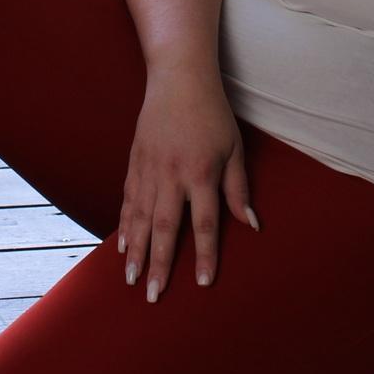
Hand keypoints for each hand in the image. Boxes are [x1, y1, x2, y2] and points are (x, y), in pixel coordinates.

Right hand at [117, 68, 259, 302]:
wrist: (178, 77)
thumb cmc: (213, 114)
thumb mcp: (235, 148)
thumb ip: (239, 188)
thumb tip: (251, 225)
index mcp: (201, 172)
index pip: (204, 223)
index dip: (204, 254)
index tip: (202, 283)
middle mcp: (172, 174)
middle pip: (164, 227)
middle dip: (159, 264)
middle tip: (154, 295)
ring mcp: (149, 168)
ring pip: (139, 218)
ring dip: (135, 252)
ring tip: (131, 280)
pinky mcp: (134, 162)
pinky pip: (128, 200)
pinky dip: (124, 225)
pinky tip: (123, 247)